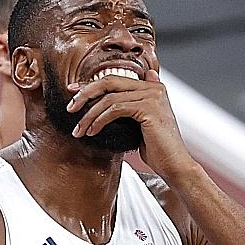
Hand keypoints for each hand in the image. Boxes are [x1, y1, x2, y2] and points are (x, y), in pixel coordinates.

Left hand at [66, 69, 193, 179]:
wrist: (174, 165)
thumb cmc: (156, 150)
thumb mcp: (136, 126)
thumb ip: (124, 111)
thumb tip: (108, 104)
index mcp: (151, 87)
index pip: (114, 79)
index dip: (91, 85)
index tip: (73, 93)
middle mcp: (153, 87)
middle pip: (109, 81)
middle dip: (85, 93)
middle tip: (70, 108)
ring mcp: (152, 95)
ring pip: (109, 97)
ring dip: (89, 114)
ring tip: (79, 130)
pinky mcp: (149, 108)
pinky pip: (116, 108)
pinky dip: (100, 120)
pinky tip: (92, 131)